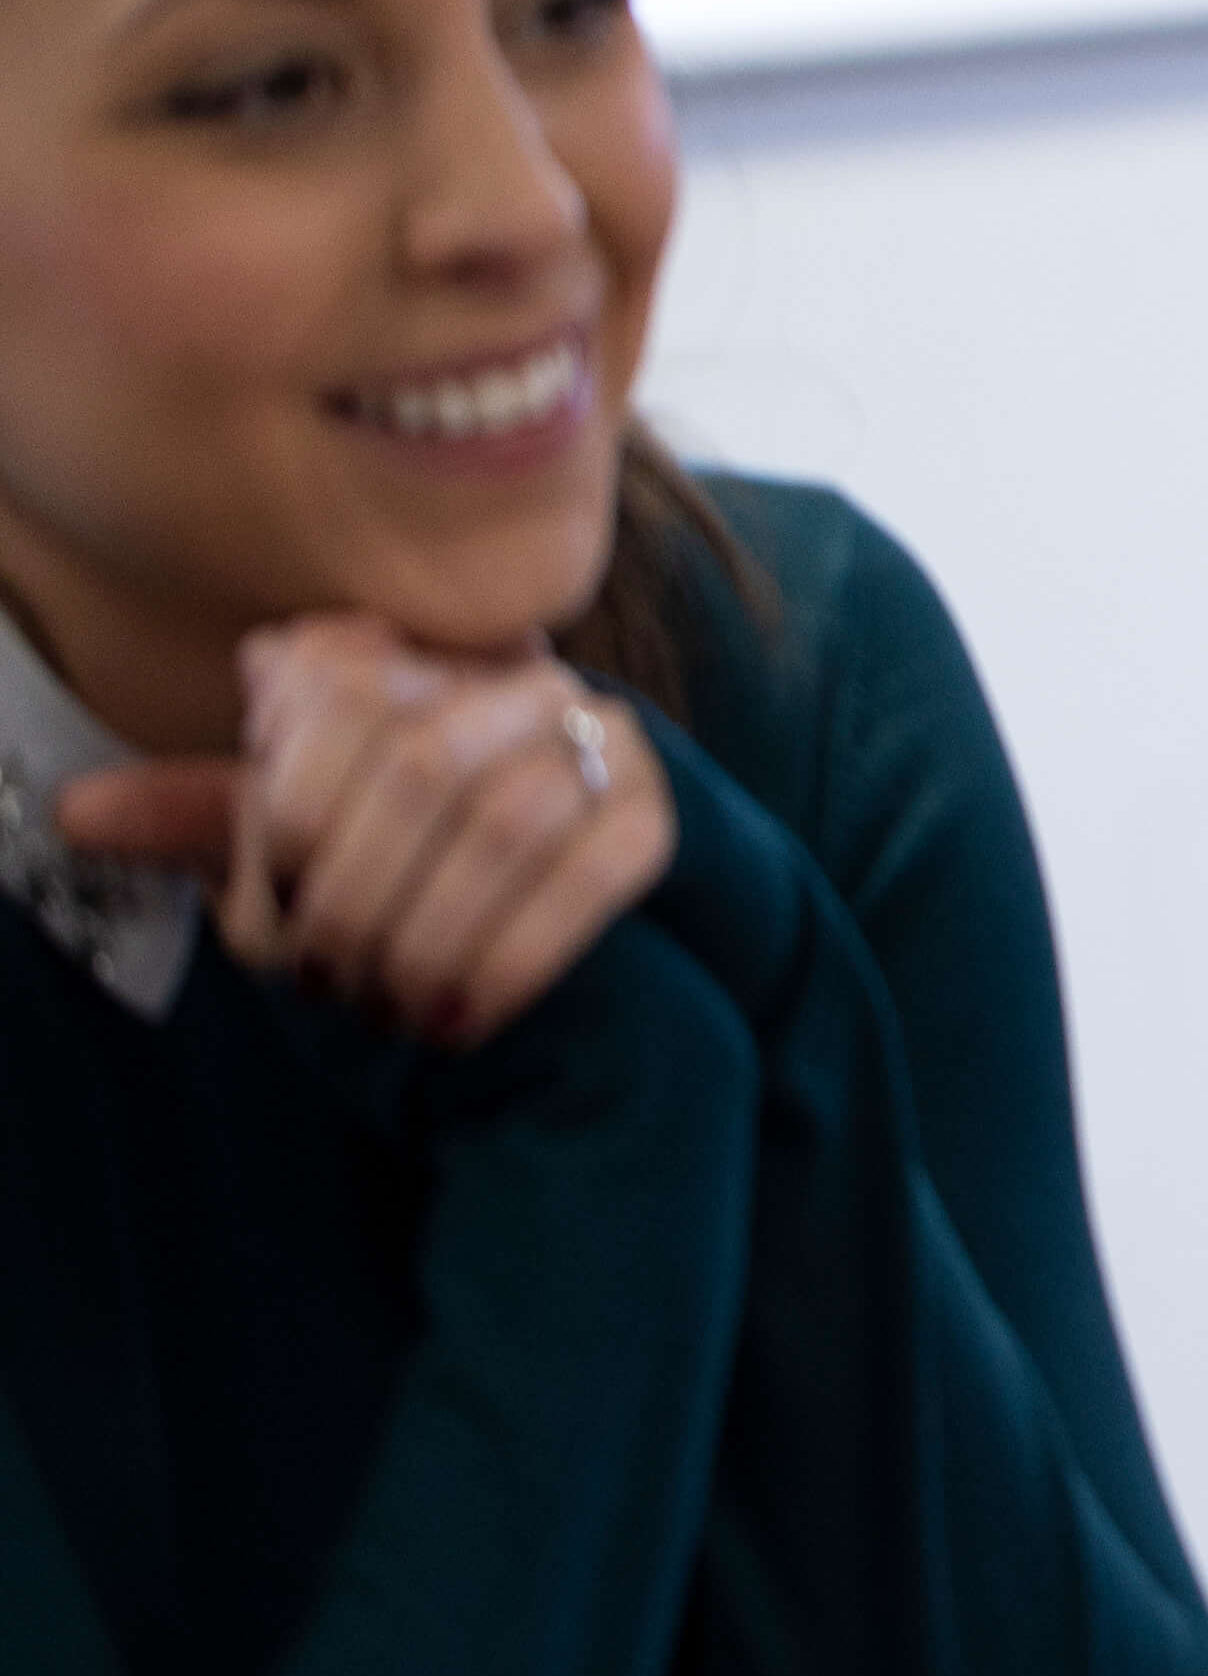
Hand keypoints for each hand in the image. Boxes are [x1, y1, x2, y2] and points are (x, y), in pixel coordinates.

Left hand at [56, 615, 672, 1046]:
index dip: (291, 806)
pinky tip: (466, 1014)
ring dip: (431, 932)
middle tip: (326, 979)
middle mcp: (512, 678)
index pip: (337, 692)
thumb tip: (78, 814)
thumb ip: (215, 821)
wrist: (588, 934)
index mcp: (413, 660)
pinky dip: (513, 956)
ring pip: (507, 820)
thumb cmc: (421, 880)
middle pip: (418, 763)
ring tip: (393, 1005)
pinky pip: (591, 877)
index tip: (272, 907)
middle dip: (357, 892)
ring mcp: (601, 738)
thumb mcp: (311, 844)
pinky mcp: (661, 815)